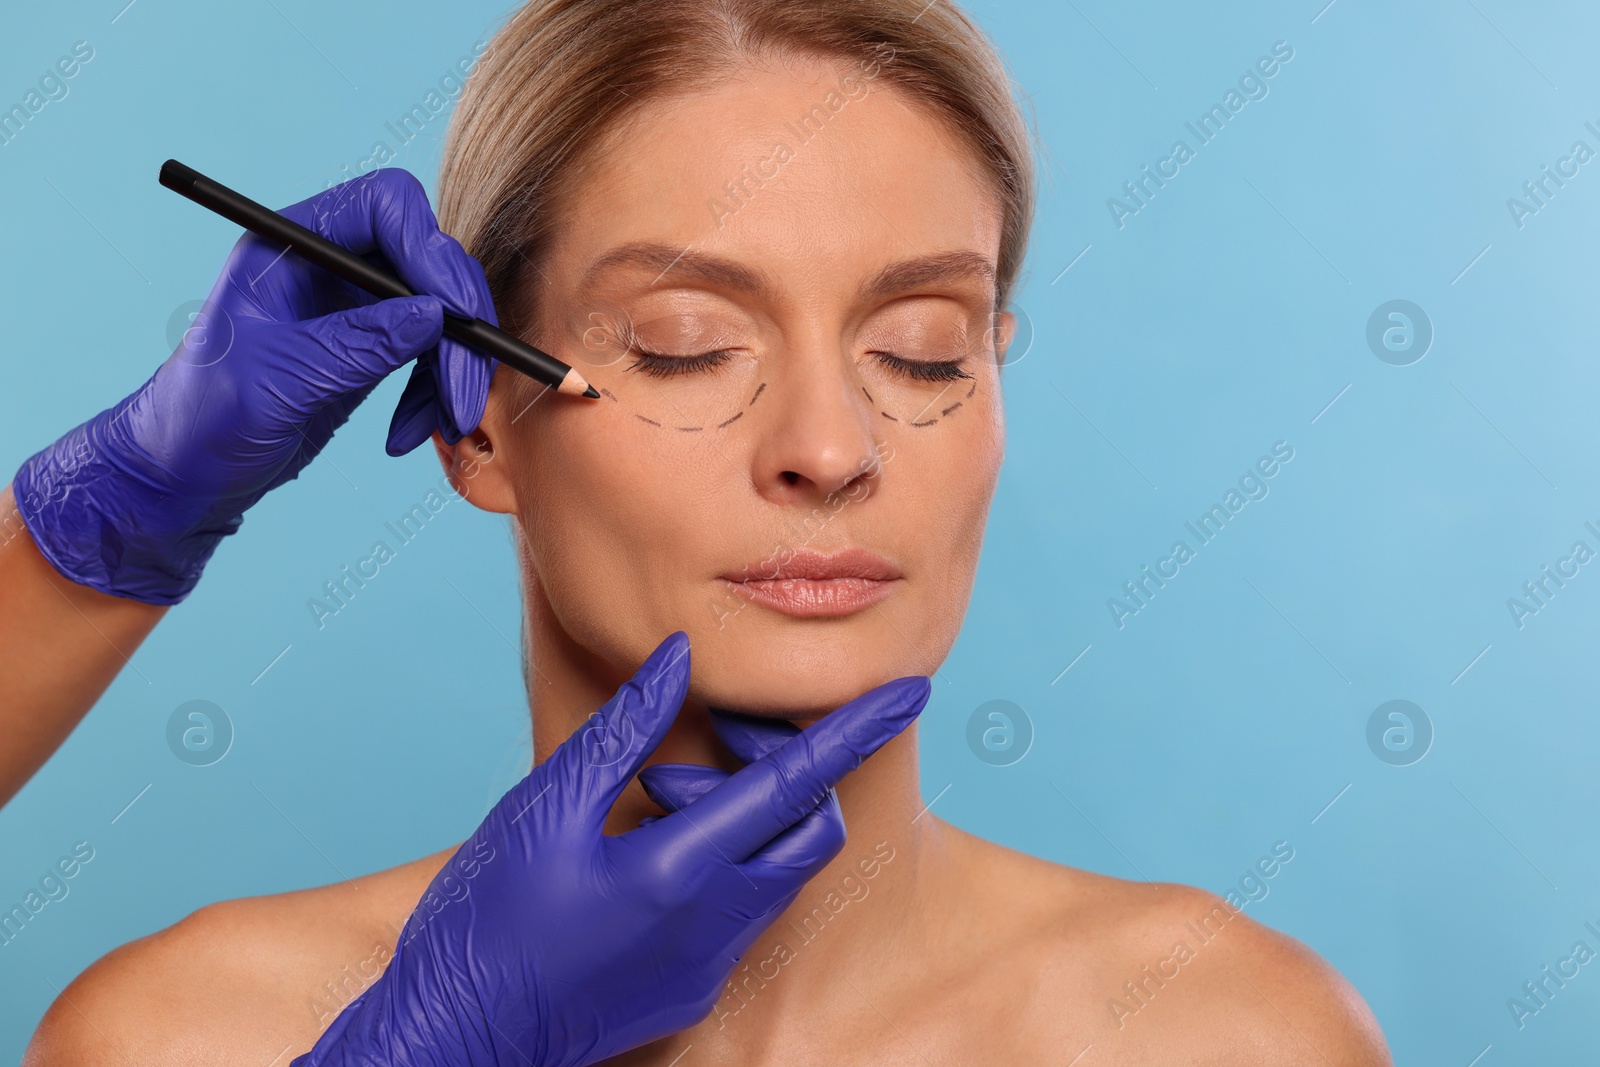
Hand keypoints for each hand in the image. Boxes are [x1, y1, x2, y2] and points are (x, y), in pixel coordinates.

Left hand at [11, 168, 494, 603]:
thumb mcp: (281, 377)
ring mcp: (353, 307)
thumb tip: (435, 317)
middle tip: (463, 393)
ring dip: (452, 373)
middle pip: (428, 265)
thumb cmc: (204, 416)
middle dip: (455, 331)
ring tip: (444, 426)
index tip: (456, 314)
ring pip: (440, 316)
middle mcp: (329, 263)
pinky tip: (408, 434)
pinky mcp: (371, 350)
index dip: (430, 252)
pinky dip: (433, 397)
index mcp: (292, 242)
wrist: (184, 472)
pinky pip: (430, 357)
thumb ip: (358, 342)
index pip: (386, 207)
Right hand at [292, 631, 930, 1066]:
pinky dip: (716, 866)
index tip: (913, 690)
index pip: (796, 785)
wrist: (449, 1037)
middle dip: (788, 776)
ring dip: (743, 822)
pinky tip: (640, 855)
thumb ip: (624, 730)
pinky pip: (737, 914)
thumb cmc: (484, 920)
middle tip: (716, 746)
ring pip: (774, 874)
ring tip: (652, 803)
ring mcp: (705, 969)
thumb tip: (682, 659)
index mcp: (678, 874)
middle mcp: (712, 928)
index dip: (856, 731)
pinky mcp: (690, 993)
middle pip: (807, 834)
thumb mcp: (544, 808)